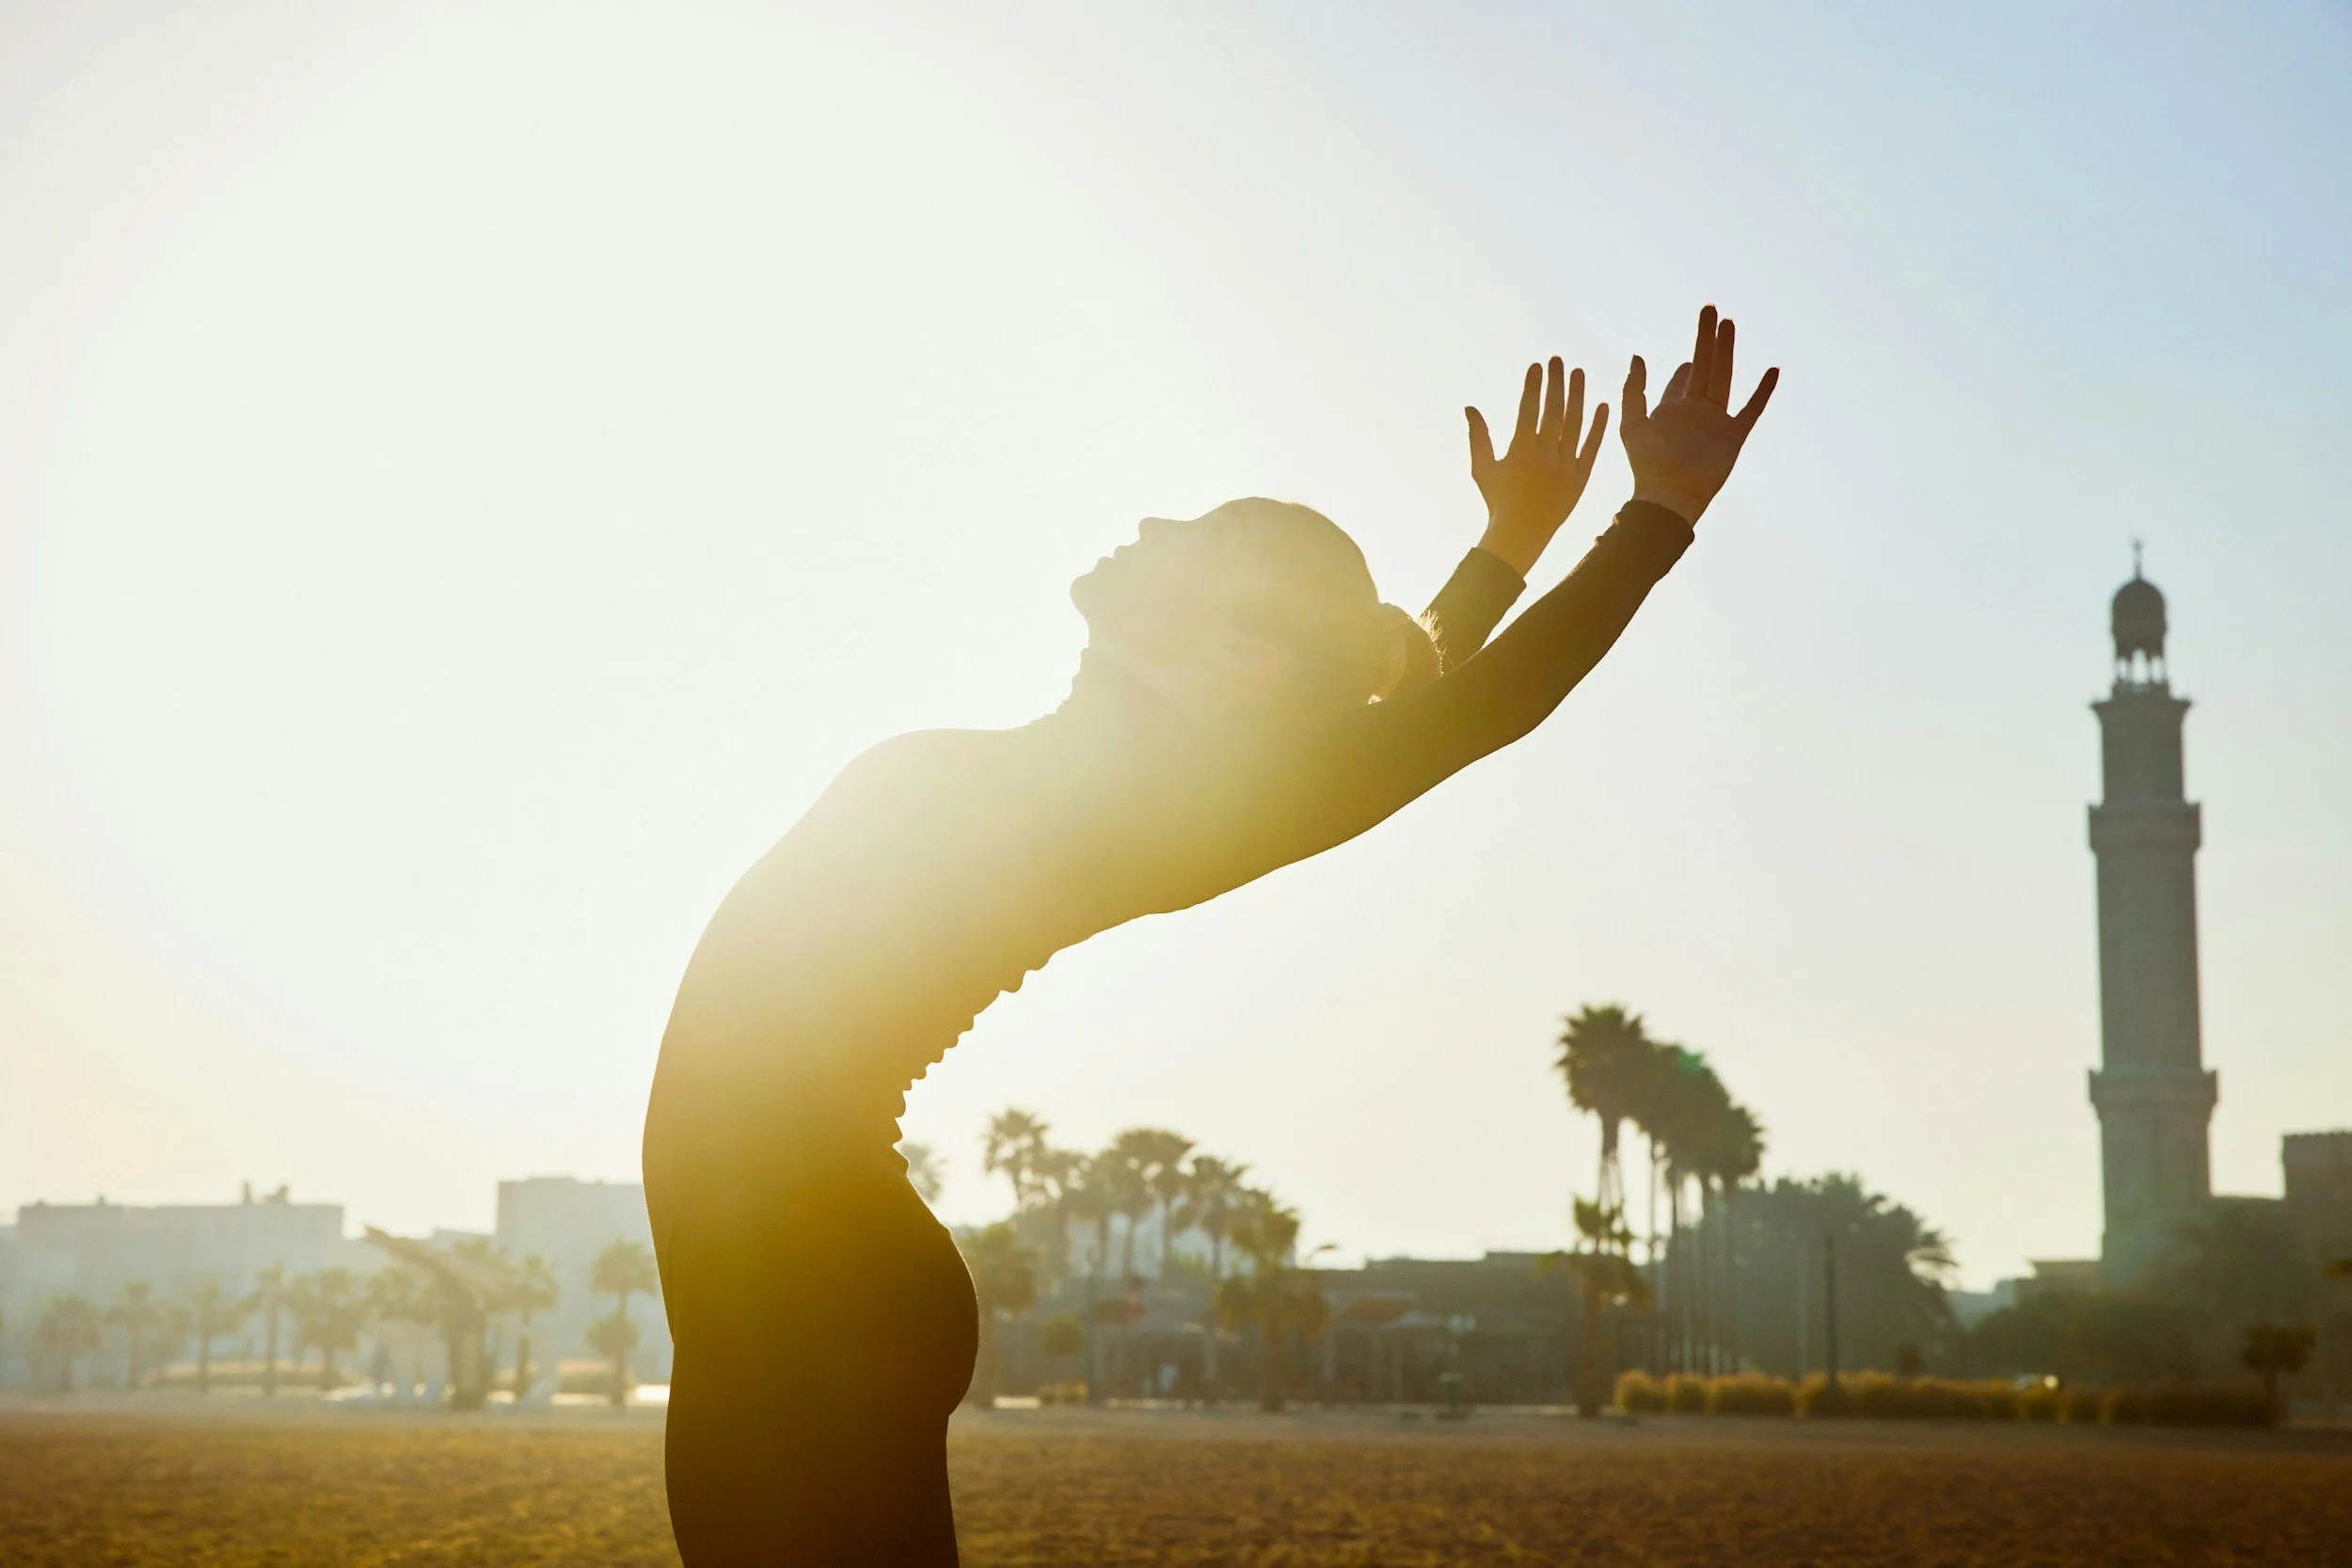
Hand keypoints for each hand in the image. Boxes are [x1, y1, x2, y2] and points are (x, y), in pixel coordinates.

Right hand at [1466, 357, 1609, 576]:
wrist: (1521, 534)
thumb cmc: (1497, 501)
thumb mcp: (1482, 469)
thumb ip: (1478, 436)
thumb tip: (1470, 407)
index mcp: (1520, 451)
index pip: (1529, 410)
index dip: (1533, 386)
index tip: (1537, 366)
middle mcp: (1545, 456)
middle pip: (1554, 411)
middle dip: (1556, 382)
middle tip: (1558, 360)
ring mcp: (1565, 467)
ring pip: (1575, 424)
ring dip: (1578, 396)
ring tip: (1579, 373)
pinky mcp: (1580, 478)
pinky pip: (1591, 448)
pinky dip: (1598, 427)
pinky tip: (1603, 405)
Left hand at [1621, 305, 1777, 524]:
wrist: (1669, 495)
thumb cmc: (1646, 466)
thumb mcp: (1631, 425)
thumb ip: (1633, 391)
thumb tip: (1637, 357)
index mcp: (1671, 410)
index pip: (1681, 379)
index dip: (1687, 363)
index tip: (1693, 347)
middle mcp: (1695, 411)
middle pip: (1705, 366)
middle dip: (1706, 339)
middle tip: (1710, 310)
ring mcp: (1716, 422)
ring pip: (1724, 377)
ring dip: (1726, 349)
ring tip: (1729, 323)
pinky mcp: (1733, 436)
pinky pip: (1751, 409)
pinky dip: (1762, 391)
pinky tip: (1772, 370)